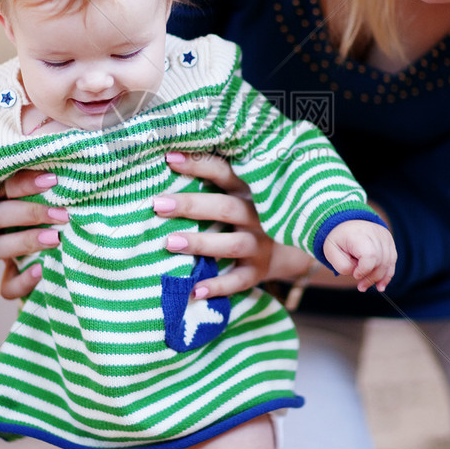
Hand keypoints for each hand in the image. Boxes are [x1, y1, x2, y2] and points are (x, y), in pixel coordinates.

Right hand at [0, 170, 68, 299]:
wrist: (71, 245)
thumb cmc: (62, 207)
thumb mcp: (57, 193)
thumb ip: (56, 183)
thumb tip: (72, 169)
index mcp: (1, 197)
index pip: (3, 187)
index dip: (24, 184)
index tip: (53, 180)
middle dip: (30, 213)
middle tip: (62, 214)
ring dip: (24, 242)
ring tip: (56, 238)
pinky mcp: (9, 279)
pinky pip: (6, 286)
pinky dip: (22, 281)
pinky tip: (41, 270)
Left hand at [154, 153, 309, 297]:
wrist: (290, 247)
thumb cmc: (249, 212)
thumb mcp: (241, 193)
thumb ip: (215, 183)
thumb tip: (168, 165)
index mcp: (251, 190)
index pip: (225, 173)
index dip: (199, 165)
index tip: (169, 159)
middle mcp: (259, 215)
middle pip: (225, 208)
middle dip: (191, 205)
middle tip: (158, 204)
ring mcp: (261, 244)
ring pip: (232, 244)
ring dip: (201, 243)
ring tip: (169, 242)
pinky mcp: (258, 271)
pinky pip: (239, 280)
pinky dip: (218, 286)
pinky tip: (195, 290)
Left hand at [322, 220, 396, 292]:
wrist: (346, 224)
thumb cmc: (338, 240)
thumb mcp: (331, 253)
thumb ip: (343, 266)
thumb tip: (359, 274)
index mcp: (358, 234)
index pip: (370, 255)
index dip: (364, 270)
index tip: (355, 275)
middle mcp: (375, 233)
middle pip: (380, 261)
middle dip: (371, 278)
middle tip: (361, 287)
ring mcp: (384, 236)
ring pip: (388, 262)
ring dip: (379, 278)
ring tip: (368, 287)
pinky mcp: (389, 241)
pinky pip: (392, 261)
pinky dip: (387, 274)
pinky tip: (380, 285)